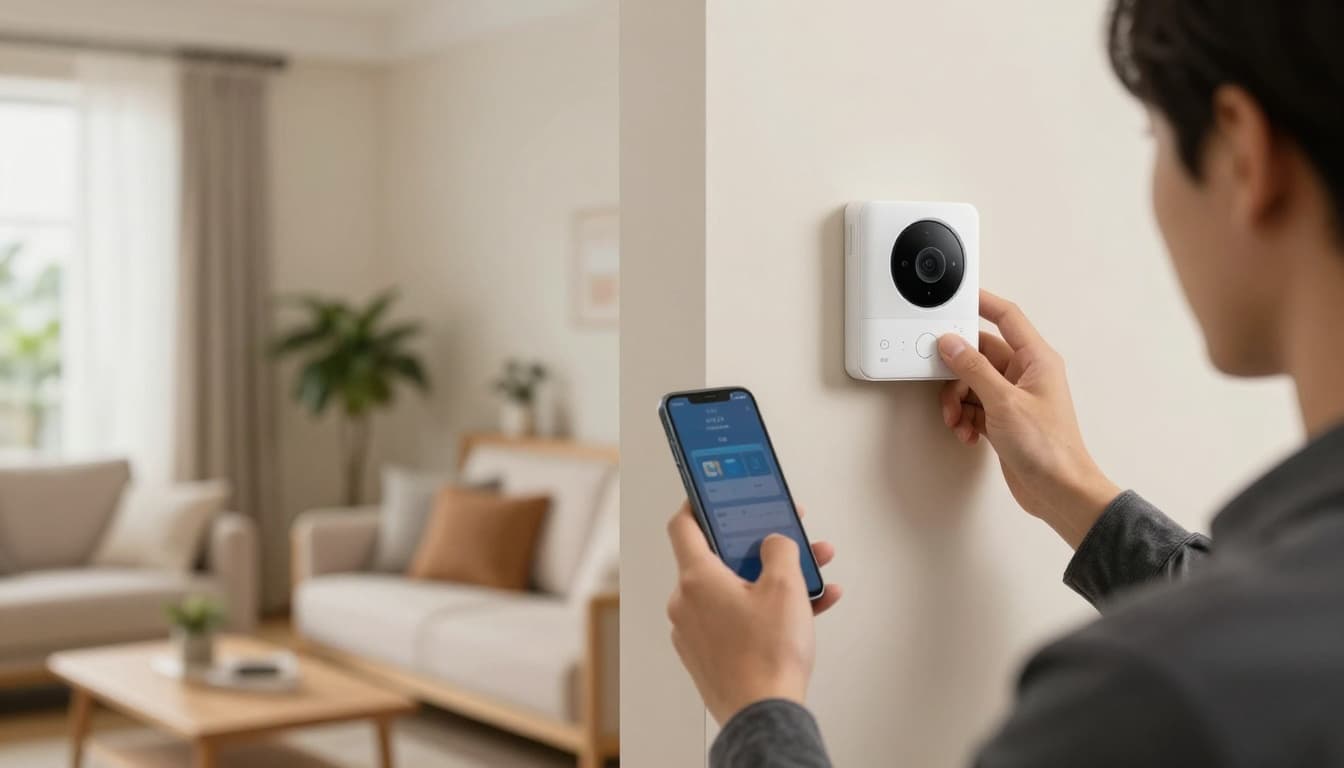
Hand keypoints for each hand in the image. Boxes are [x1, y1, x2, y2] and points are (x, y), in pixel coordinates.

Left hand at [666, 502, 841, 724]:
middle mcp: (686, 603)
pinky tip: (805, 610)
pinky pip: (735, 618)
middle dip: (758, 547)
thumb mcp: (785, 587)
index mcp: (696, 578)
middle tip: (783, 539)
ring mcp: (694, 631)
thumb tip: (774, 542)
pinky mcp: (707, 654)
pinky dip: (764, 610)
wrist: (763, 716)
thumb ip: (779, 550)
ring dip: (769, 580)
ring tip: (809, 579)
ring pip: (733, 590)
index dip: (697, 502)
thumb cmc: (767, 658)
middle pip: (719, 559)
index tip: (710, 492)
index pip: (683, 524)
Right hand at [938, 290, 1120, 547]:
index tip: (958, 296)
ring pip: (972, 382)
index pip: (1007, 317)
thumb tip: (951, 344)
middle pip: (980, 354)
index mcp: (1036, 359)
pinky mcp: (1005, 419)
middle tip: (942, 380)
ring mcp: (1015, 397)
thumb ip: (973, 369)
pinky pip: (975, 406)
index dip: (982, 303)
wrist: (1059, 491)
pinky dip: (965, 417)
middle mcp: (1026, 374)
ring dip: (957, 400)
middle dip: (957, 371)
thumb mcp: (1004, 402)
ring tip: (957, 419)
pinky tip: (967, 432)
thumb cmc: (1048, 448)